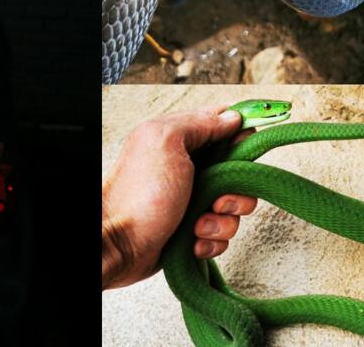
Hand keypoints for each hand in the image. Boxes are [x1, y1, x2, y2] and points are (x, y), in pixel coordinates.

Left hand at [102, 105, 256, 288]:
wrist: (118, 245)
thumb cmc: (139, 195)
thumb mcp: (166, 142)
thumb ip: (199, 124)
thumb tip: (232, 117)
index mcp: (180, 141)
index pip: (223, 126)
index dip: (241, 136)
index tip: (245, 151)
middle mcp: (187, 168)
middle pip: (237, 171)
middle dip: (236, 190)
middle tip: (217, 200)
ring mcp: (191, 199)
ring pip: (233, 206)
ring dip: (222, 220)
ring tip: (198, 225)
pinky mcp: (192, 229)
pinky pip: (221, 232)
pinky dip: (211, 239)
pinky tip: (193, 241)